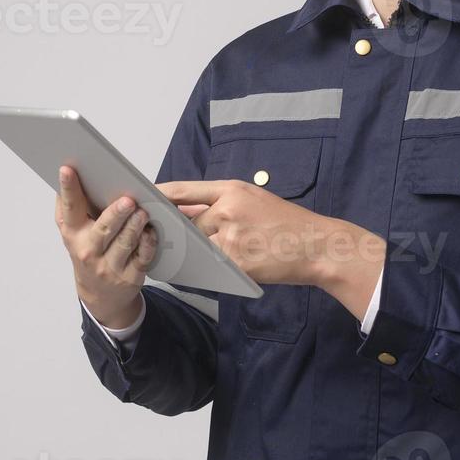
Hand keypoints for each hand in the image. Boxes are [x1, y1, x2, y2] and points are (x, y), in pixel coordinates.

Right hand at [54, 164, 153, 327]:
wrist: (100, 294)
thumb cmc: (87, 253)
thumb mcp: (73, 234)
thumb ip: (69, 208)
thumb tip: (67, 174)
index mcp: (74, 234)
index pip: (70, 209)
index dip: (68, 188)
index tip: (68, 169)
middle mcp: (90, 251)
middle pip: (103, 230)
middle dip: (115, 214)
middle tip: (127, 200)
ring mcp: (111, 266)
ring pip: (125, 243)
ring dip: (135, 227)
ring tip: (143, 212)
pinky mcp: (131, 275)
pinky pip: (142, 257)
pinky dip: (148, 243)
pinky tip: (152, 231)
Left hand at [154, 178, 354, 285]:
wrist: (317, 245)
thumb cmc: (287, 223)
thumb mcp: (254, 200)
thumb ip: (221, 205)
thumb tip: (188, 210)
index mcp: (232, 189)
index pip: (183, 190)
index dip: (159, 195)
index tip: (143, 198)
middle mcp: (228, 209)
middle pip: (186, 222)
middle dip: (178, 232)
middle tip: (161, 237)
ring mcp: (231, 236)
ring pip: (196, 246)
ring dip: (191, 252)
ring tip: (185, 255)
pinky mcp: (236, 261)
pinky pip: (210, 266)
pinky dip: (205, 268)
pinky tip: (205, 270)